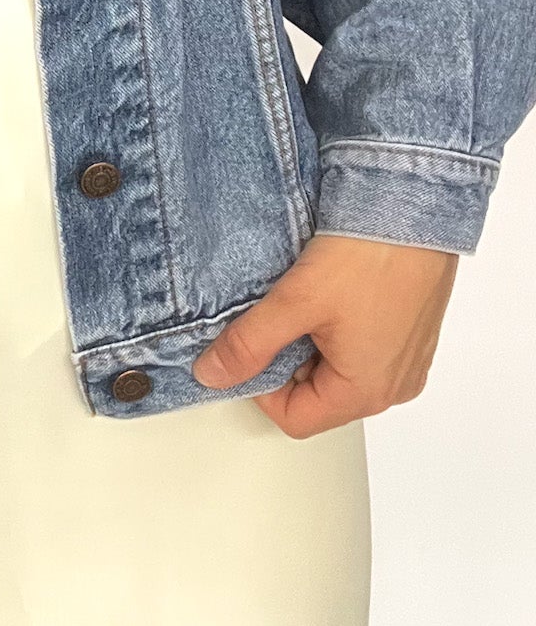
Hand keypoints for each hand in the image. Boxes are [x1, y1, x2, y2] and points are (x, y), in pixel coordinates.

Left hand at [191, 233, 458, 438]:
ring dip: (313, 342)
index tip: (250, 345)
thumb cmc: (367, 257)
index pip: (296, 419)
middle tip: (278, 314)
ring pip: (340, 370)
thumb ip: (249, 344)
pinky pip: (365, 348)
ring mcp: (408, 361)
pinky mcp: (413, 333)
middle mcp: (394, 387)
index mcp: (367, 392)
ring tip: (307, 298)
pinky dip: (340, 329)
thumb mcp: (295, 302)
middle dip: (288, 361)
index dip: (261, 387)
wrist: (414, 207)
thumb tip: (211, 375)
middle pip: (320, 397)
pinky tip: (334, 291)